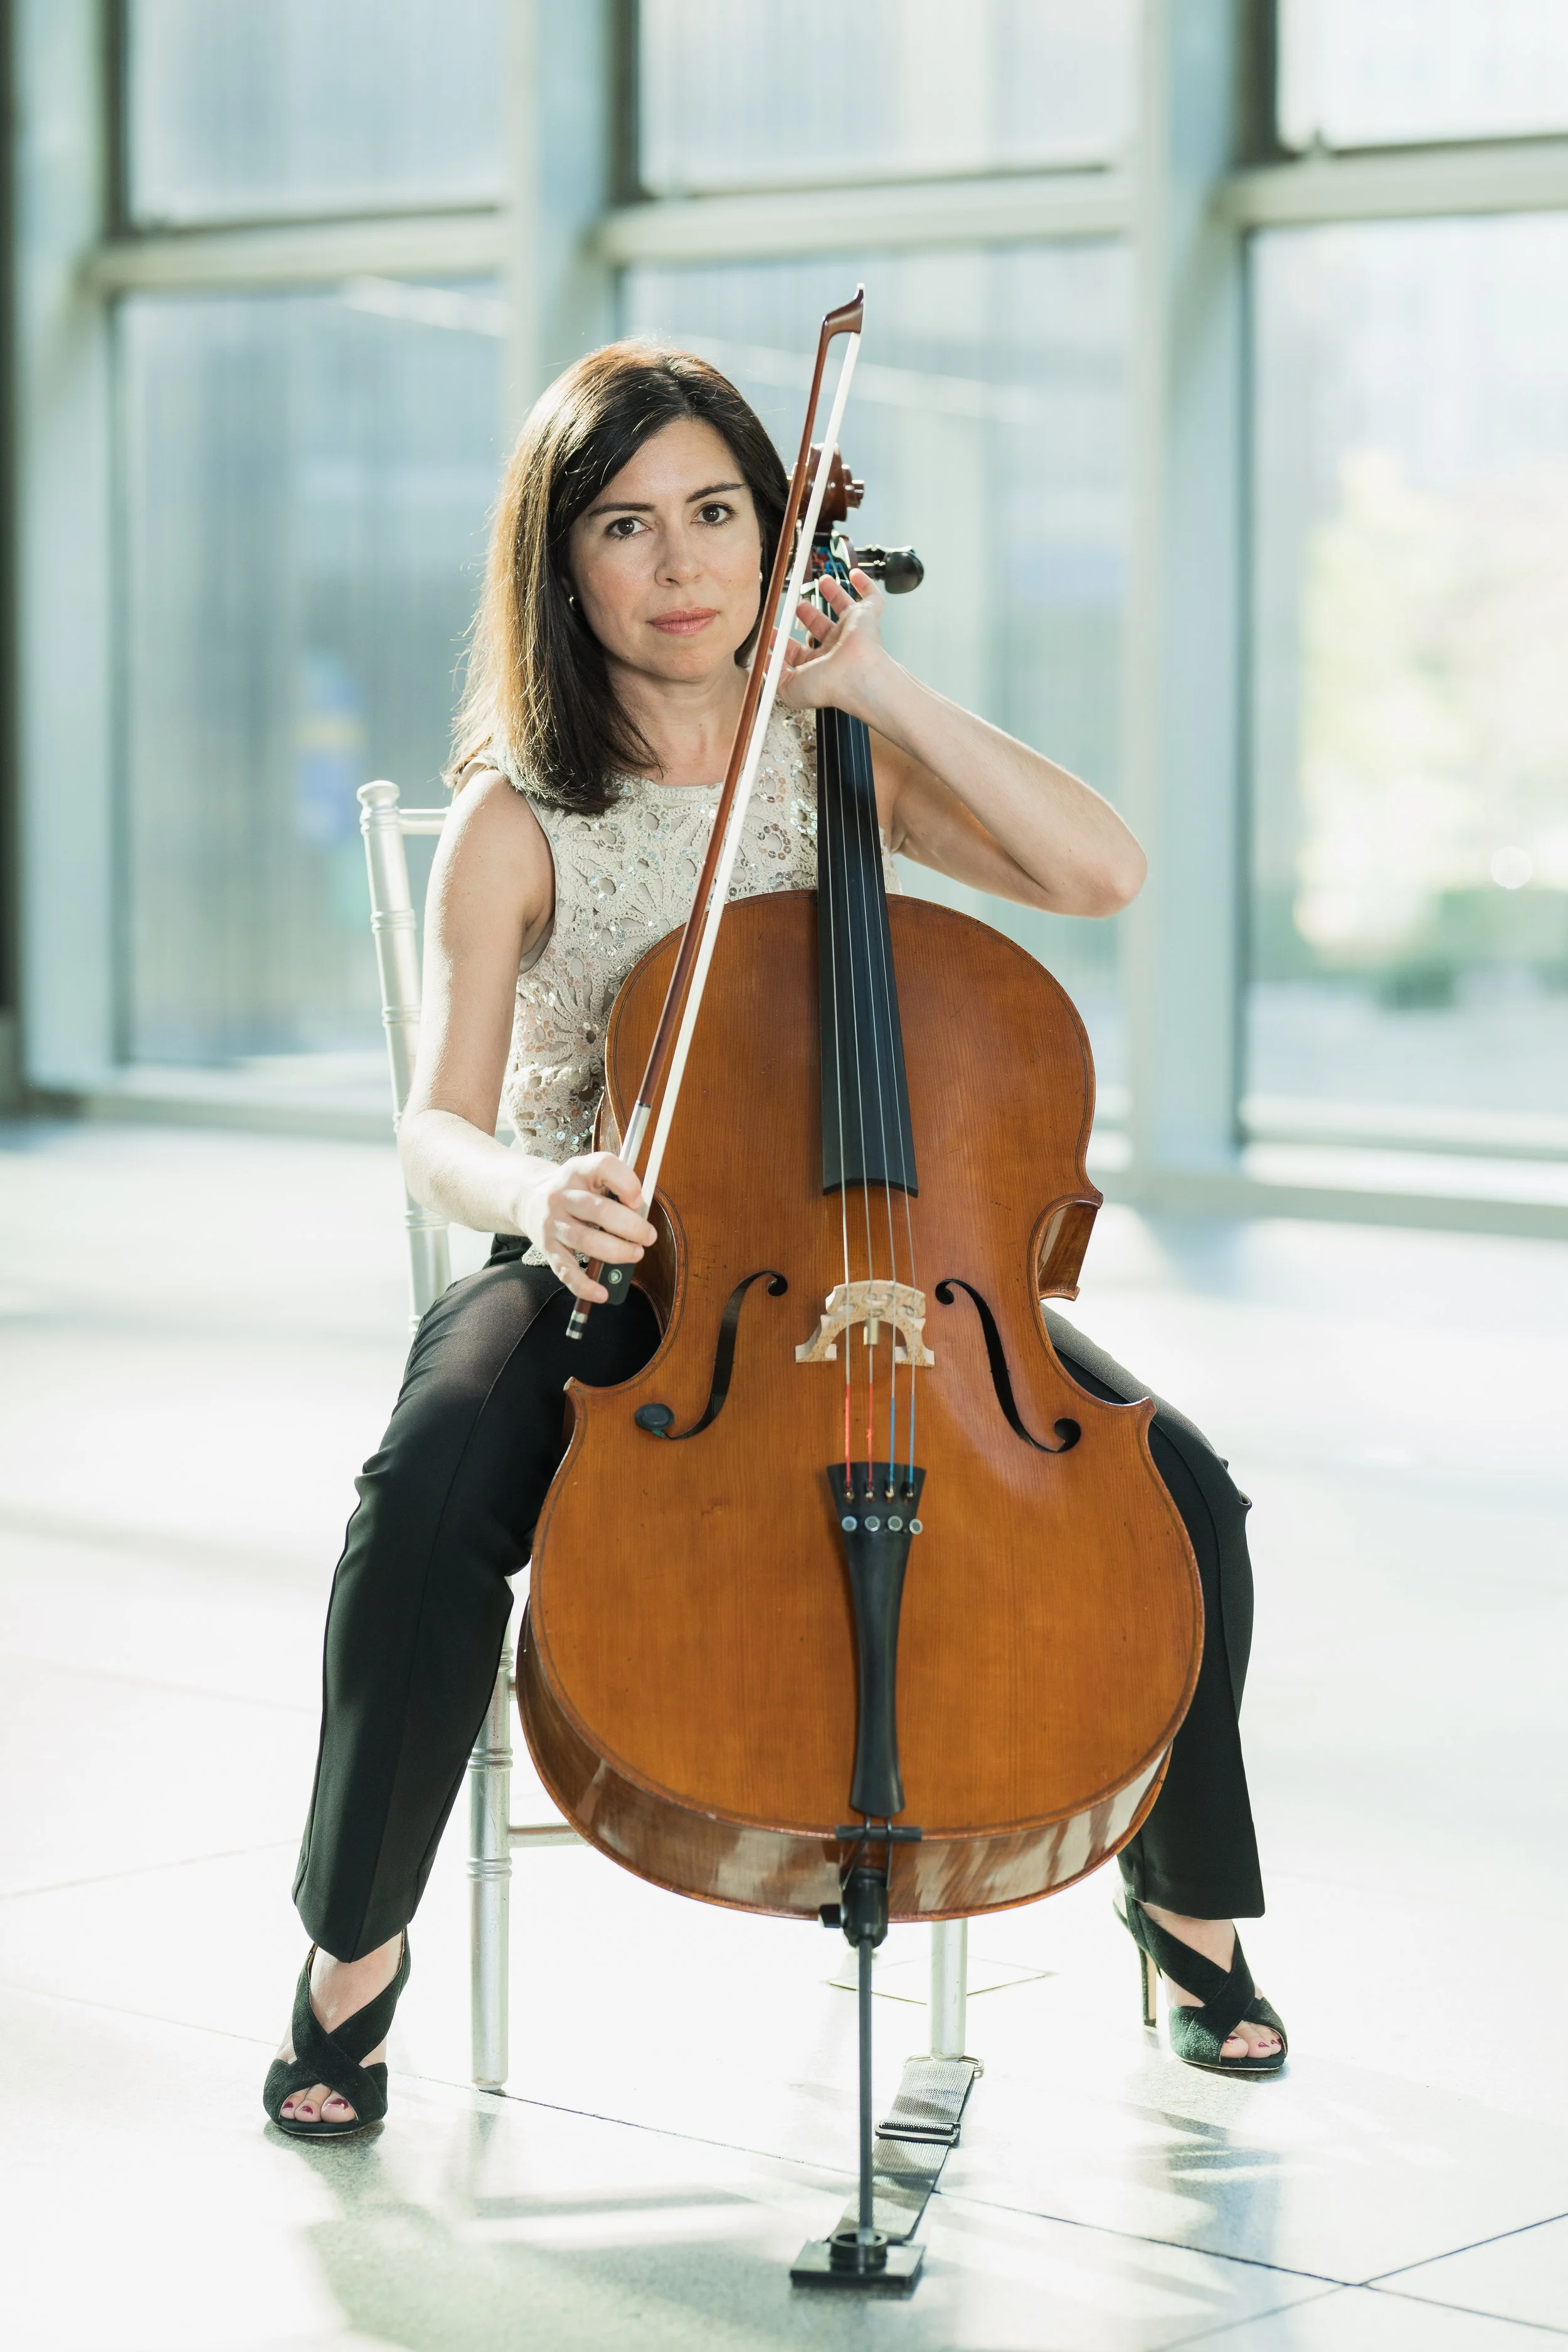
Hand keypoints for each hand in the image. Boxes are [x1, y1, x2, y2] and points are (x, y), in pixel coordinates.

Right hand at [515, 1151, 656, 1302]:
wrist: (528, 1198)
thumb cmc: (572, 1189)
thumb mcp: (591, 1174)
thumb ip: (617, 1184)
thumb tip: (640, 1211)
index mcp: (578, 1171)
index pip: (603, 1167)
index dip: (626, 1183)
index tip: (639, 1199)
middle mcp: (562, 1196)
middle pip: (598, 1211)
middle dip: (630, 1227)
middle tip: (648, 1236)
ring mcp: (553, 1224)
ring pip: (586, 1241)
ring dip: (616, 1251)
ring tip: (635, 1254)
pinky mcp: (548, 1249)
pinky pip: (566, 1271)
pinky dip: (584, 1285)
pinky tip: (602, 1293)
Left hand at [776, 568, 891, 720]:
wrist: (855, 676)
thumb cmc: (829, 685)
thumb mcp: (789, 688)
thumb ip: (774, 675)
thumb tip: (764, 663)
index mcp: (820, 666)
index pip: (799, 652)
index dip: (784, 641)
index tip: (773, 631)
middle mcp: (837, 648)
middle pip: (820, 627)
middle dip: (808, 615)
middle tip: (799, 605)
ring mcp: (852, 631)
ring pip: (843, 608)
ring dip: (832, 594)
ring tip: (822, 581)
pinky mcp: (868, 616)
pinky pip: (872, 597)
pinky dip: (865, 584)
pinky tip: (855, 575)